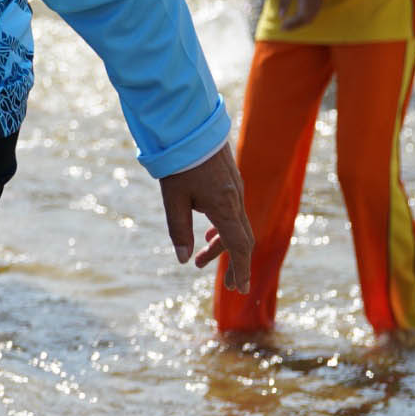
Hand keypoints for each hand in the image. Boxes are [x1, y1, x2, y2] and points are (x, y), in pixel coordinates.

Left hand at [161, 145, 253, 292]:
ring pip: (235, 224)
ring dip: (222, 245)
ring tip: (201, 260)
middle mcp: (236, 199)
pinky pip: (232, 211)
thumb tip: (184, 260)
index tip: (240, 289)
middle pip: (241, 238)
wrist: (191, 126)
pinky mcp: (230, 181)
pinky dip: (223, 228)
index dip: (240, 269)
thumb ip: (179, 230)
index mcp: (225, 206)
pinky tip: (208, 233)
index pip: (238, 246)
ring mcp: (235, 188)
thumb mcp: (173, 199)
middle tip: (229, 285)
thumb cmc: (179, 163)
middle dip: (234, 263)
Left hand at [275, 0, 321, 30]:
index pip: (301, 16)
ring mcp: (318, 4)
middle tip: (282, 28)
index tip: (282, 26)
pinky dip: (303, 21)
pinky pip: (312, 16)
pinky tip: (295, 21)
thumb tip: (280, 16)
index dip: (292, 24)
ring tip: (287, 26)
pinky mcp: (319, 4)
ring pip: (309, 20)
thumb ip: (284, 1)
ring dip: (298, 25)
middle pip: (305, 20)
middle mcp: (314, 3)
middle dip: (294, 26)